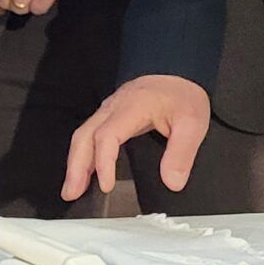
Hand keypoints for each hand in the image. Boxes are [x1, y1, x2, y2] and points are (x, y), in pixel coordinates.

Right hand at [62, 74, 209, 201]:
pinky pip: (89, 134)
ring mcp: (108, 110)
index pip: (107, 136)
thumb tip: (172, 183)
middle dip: (76, 166)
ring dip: (75, 162)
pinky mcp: (109, 115)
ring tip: (72, 189)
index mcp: (132, 108)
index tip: (106, 186)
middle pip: (84, 136)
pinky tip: (84, 171)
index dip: (103, 162)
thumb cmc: (182, 96)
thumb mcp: (192, 124)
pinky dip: (82, 154)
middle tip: (71, 193)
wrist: (177, 72)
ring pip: (82, 135)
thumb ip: (181, 154)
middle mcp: (113, 108)